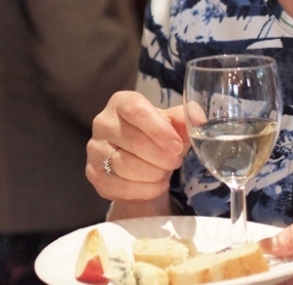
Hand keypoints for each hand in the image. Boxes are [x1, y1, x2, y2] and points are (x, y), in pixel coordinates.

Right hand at [85, 90, 187, 210]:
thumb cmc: (156, 138)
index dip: (159, 130)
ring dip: (155, 174)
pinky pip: (122, 186)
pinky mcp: (94, 173)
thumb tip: (199, 118)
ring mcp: (95, 148)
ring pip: (128, 166)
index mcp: (121, 102)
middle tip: (175, 161)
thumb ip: (185, 119)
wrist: (140, 164)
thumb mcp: (171, 125)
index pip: (137, 111)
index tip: (177, 146)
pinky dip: (145, 190)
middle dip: (163, 157)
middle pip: (136, 142)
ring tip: (164, 172)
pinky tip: (154, 185)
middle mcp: (103, 122)